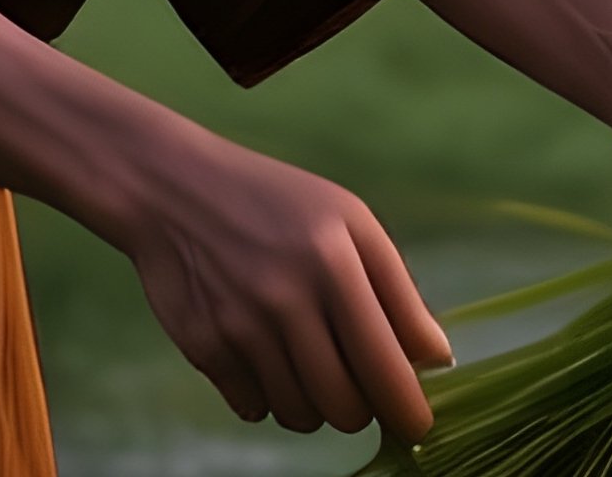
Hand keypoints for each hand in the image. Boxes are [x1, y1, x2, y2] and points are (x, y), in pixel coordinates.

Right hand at [117, 122, 451, 442]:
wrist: (173, 186)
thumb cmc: (277, 203)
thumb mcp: (347, 218)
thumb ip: (396, 289)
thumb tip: (438, 359)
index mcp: (336, 259)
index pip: (387, 366)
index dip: (409, 410)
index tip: (415, 424)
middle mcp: (289, 295)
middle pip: (347, 406)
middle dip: (361, 406)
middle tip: (354, 378)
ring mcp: (242, 325)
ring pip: (301, 416)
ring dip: (313, 402)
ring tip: (306, 356)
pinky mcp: (204, 347)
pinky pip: (254, 409)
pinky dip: (266, 395)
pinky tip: (262, 351)